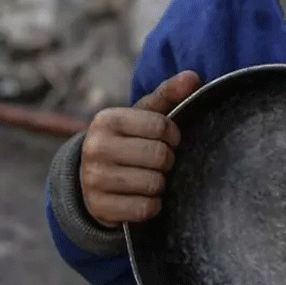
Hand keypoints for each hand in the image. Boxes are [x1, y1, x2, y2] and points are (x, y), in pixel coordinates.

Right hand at [80, 71, 201, 227]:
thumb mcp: (143, 115)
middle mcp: (96, 147)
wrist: (92, 178)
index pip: (160, 126)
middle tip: (159, 162)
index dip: (173, 135)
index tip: (169, 140)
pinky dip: (152, 205)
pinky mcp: (100, 208)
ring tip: (149, 177)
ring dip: (160, 184)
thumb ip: (168, 94)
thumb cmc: (127, 140)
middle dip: (167, 161)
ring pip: (154, 184)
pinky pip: (145, 209)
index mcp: (107, 119)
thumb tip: (194, 76)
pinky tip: (142, 197)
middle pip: (159, 156)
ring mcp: (94, 179)